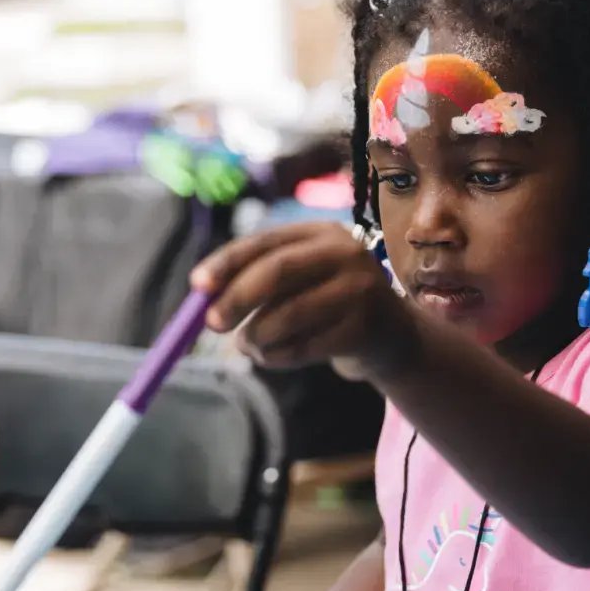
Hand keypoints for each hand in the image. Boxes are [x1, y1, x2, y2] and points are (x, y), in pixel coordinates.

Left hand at [191, 223, 414, 376]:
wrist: (391, 337)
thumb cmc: (327, 305)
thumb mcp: (300, 281)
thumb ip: (256, 282)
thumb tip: (202, 298)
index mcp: (321, 233)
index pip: (265, 241)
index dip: (227, 263)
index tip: (197, 285)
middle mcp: (345, 253)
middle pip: (278, 271)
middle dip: (237, 298)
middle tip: (211, 324)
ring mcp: (360, 290)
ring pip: (289, 314)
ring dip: (256, 336)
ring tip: (246, 345)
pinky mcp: (364, 329)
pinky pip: (305, 347)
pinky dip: (277, 356)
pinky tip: (272, 357)